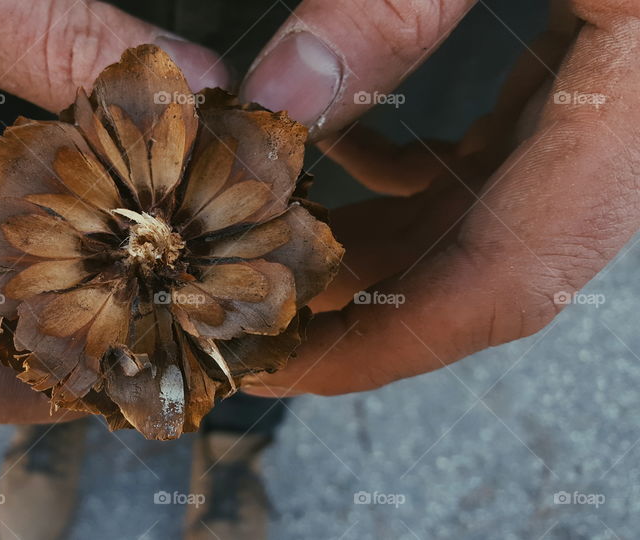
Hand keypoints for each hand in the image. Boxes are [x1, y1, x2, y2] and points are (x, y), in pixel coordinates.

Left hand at [239, 0, 639, 395]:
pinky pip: (506, 163)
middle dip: (371, 306)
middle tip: (265, 318)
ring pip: (494, 220)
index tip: (295, 364)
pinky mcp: (602, 78)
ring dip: (386, 245)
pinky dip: (419, 179)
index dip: (392, 341)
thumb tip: (283, 95)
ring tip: (286, 253)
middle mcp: (637, 134)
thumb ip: (397, 3)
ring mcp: (624, 110)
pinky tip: (354, 160)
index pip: (508, 283)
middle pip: (492, 268)